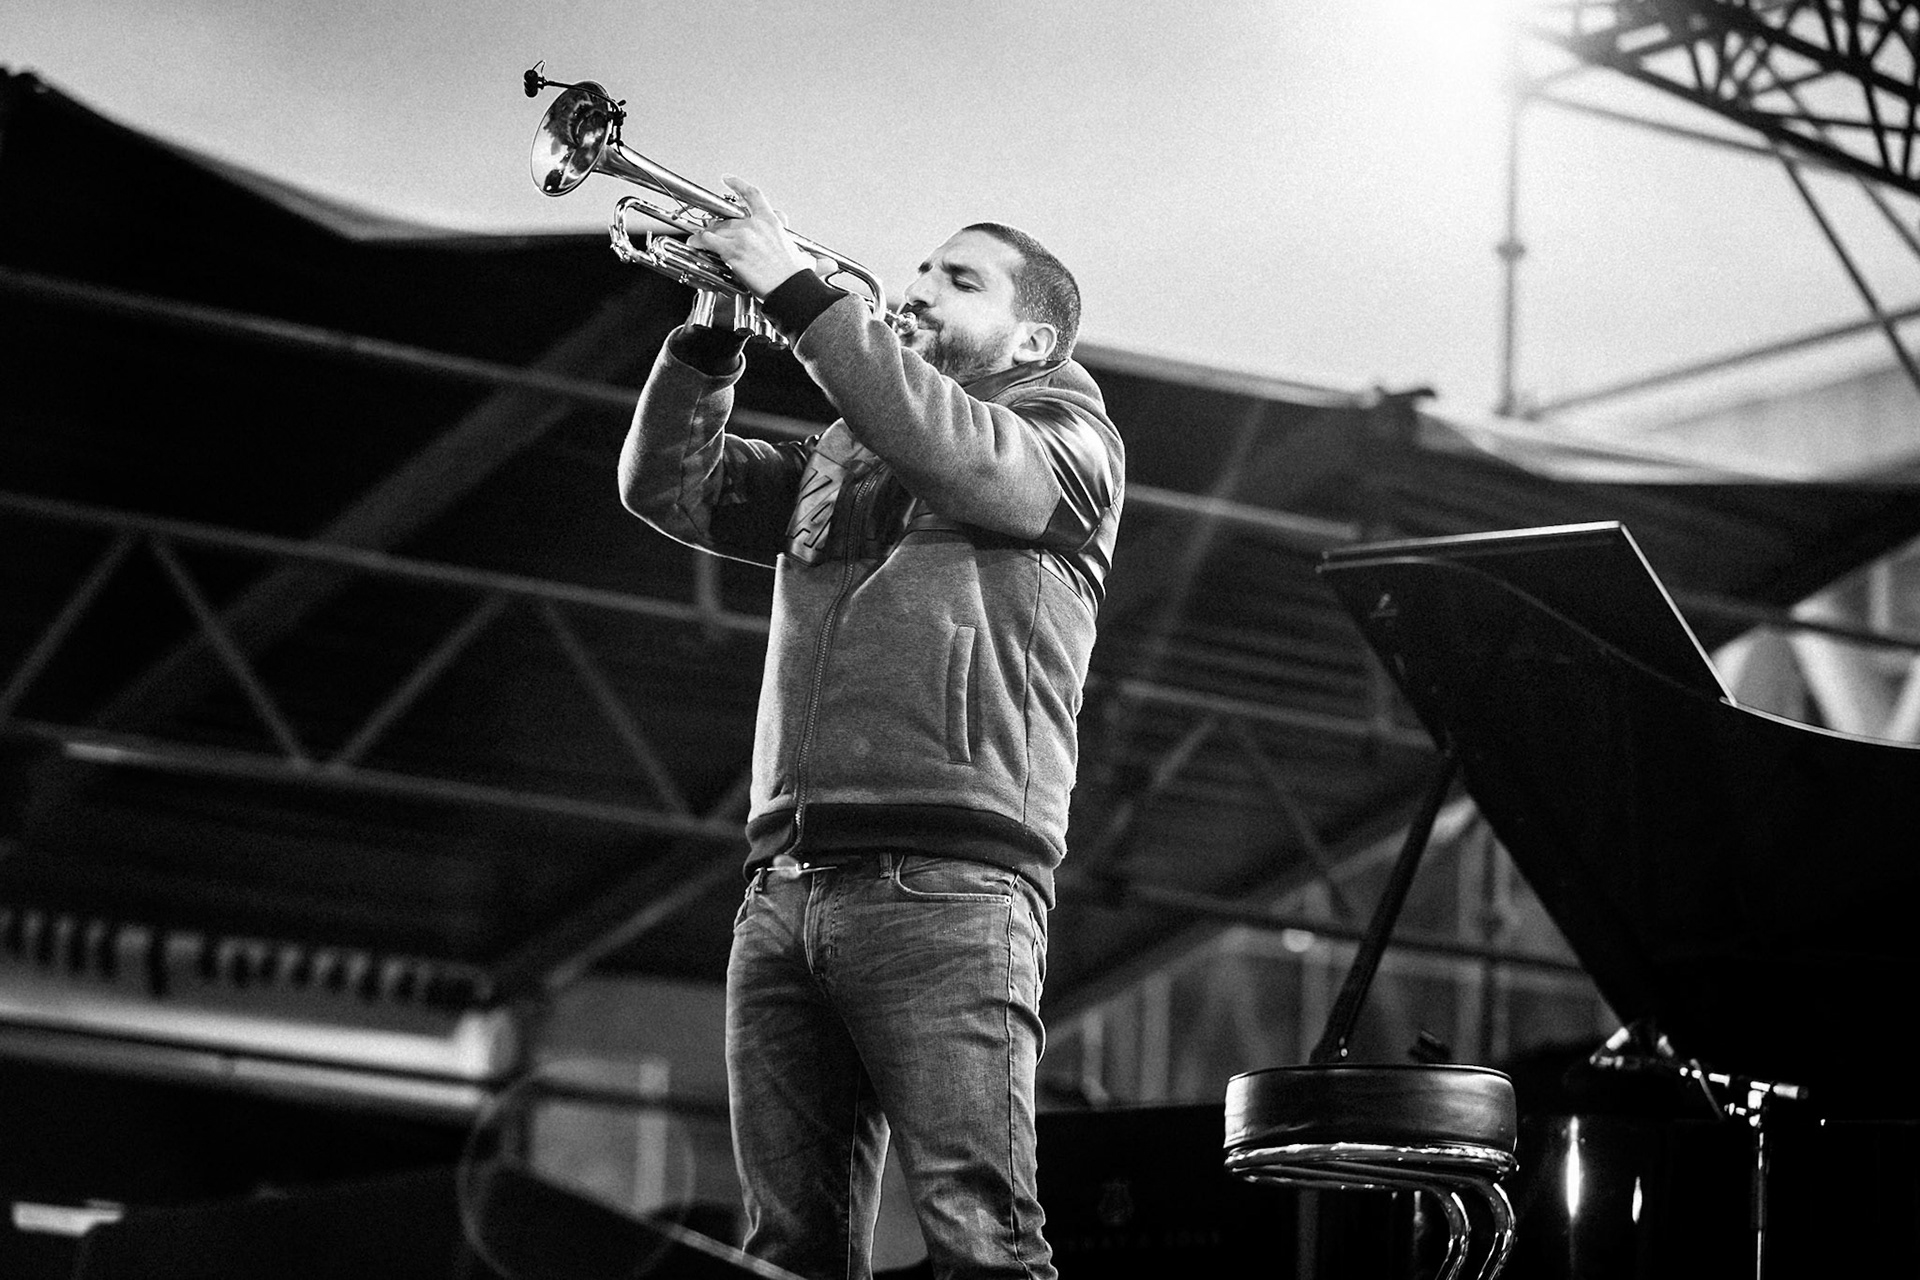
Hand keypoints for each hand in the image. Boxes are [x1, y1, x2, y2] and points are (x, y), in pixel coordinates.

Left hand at [687, 176, 815, 298]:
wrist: (789, 288)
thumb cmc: (795, 277)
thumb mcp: (807, 260)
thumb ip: (812, 259)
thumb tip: (828, 265)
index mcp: (771, 222)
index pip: (752, 195)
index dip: (738, 184)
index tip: (728, 179)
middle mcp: (755, 225)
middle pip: (729, 218)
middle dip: (719, 225)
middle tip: (713, 230)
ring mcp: (742, 237)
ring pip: (716, 229)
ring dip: (707, 234)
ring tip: (700, 240)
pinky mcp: (732, 250)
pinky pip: (707, 240)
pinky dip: (698, 241)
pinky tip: (694, 243)